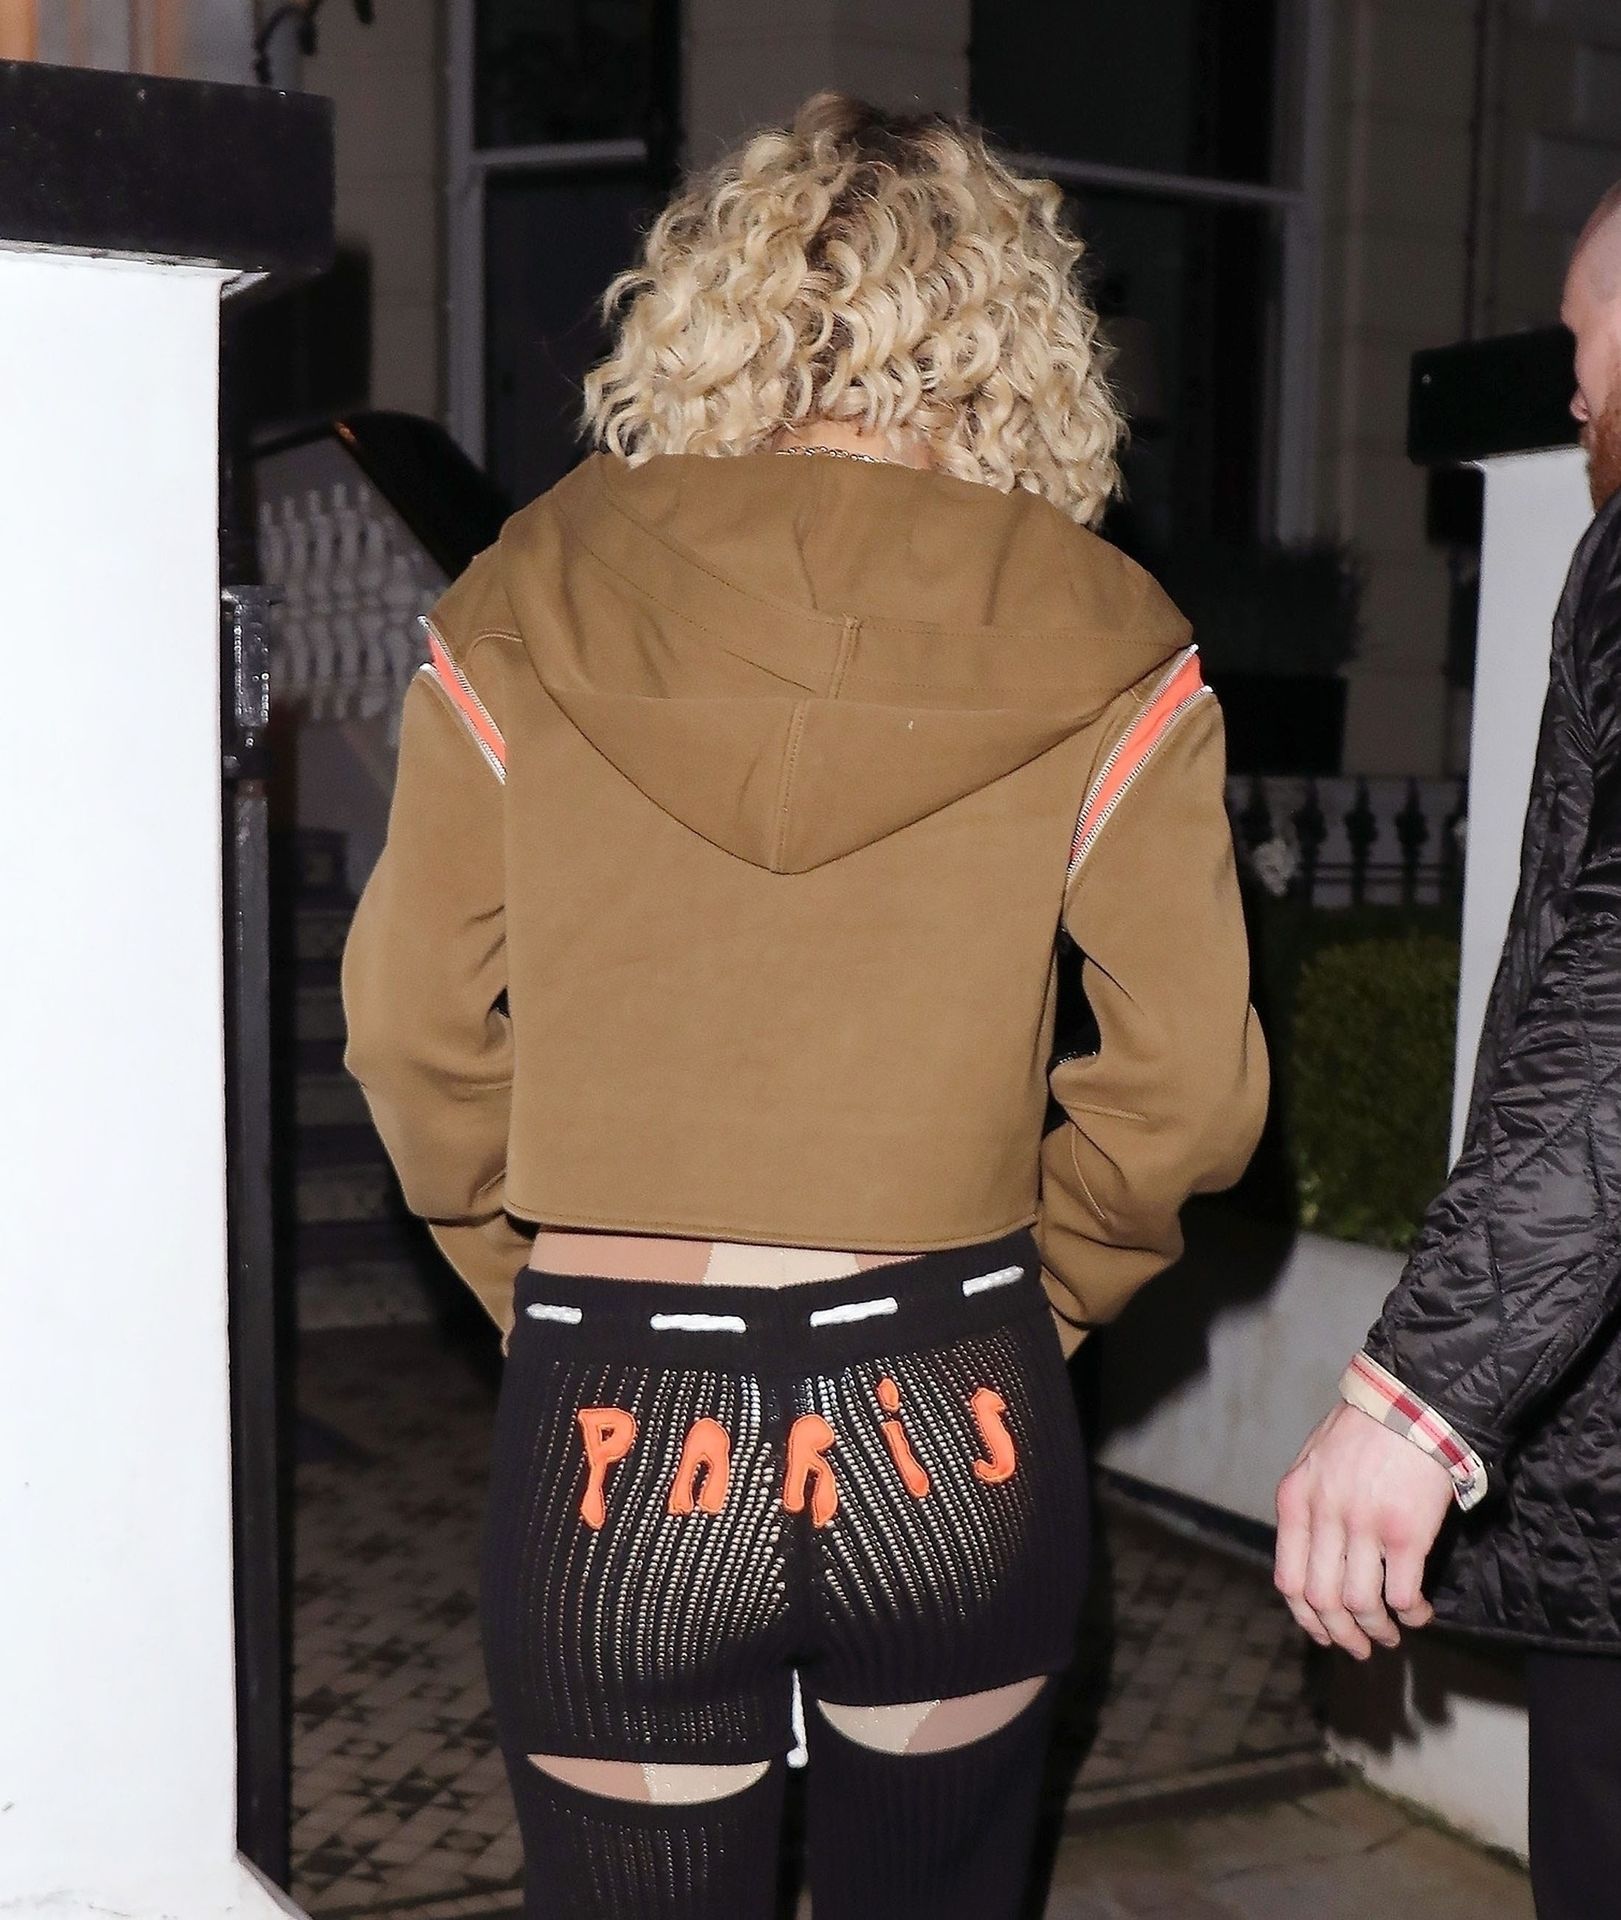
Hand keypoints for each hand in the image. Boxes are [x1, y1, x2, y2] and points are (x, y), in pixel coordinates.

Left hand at [1274, 1402, 1453, 1658]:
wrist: (1411, 1402)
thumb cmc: (1365, 1428)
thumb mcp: (1315, 1461)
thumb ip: (1310, 1505)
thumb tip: (1312, 1555)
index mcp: (1294, 1499)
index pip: (1288, 1580)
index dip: (1306, 1618)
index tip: (1324, 1633)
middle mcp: (1324, 1516)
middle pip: (1322, 1600)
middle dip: (1341, 1634)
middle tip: (1360, 1646)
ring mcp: (1364, 1526)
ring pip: (1361, 1604)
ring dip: (1377, 1629)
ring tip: (1391, 1633)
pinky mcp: (1406, 1533)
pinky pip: (1401, 1594)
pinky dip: (1411, 1614)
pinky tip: (1418, 1612)